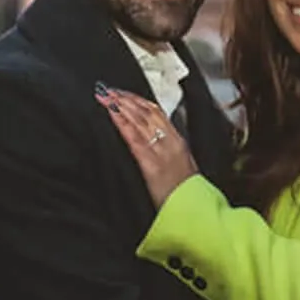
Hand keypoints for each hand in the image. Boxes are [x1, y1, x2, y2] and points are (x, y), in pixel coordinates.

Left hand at [95, 85, 198, 206]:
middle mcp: (170, 142)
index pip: (158, 113)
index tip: (125, 93)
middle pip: (146, 113)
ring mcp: (161, 151)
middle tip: (109, 90)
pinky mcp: (150, 163)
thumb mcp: (185, 166)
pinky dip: (122, 123)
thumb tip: (159, 142)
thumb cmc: (187, 193)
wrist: (192, 209)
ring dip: (121, 106)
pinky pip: (134, 138)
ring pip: (139, 121)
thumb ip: (172, 152)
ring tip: (106, 97)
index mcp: (179, 142)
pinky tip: (111, 114)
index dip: (139, 101)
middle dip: (126, 99)